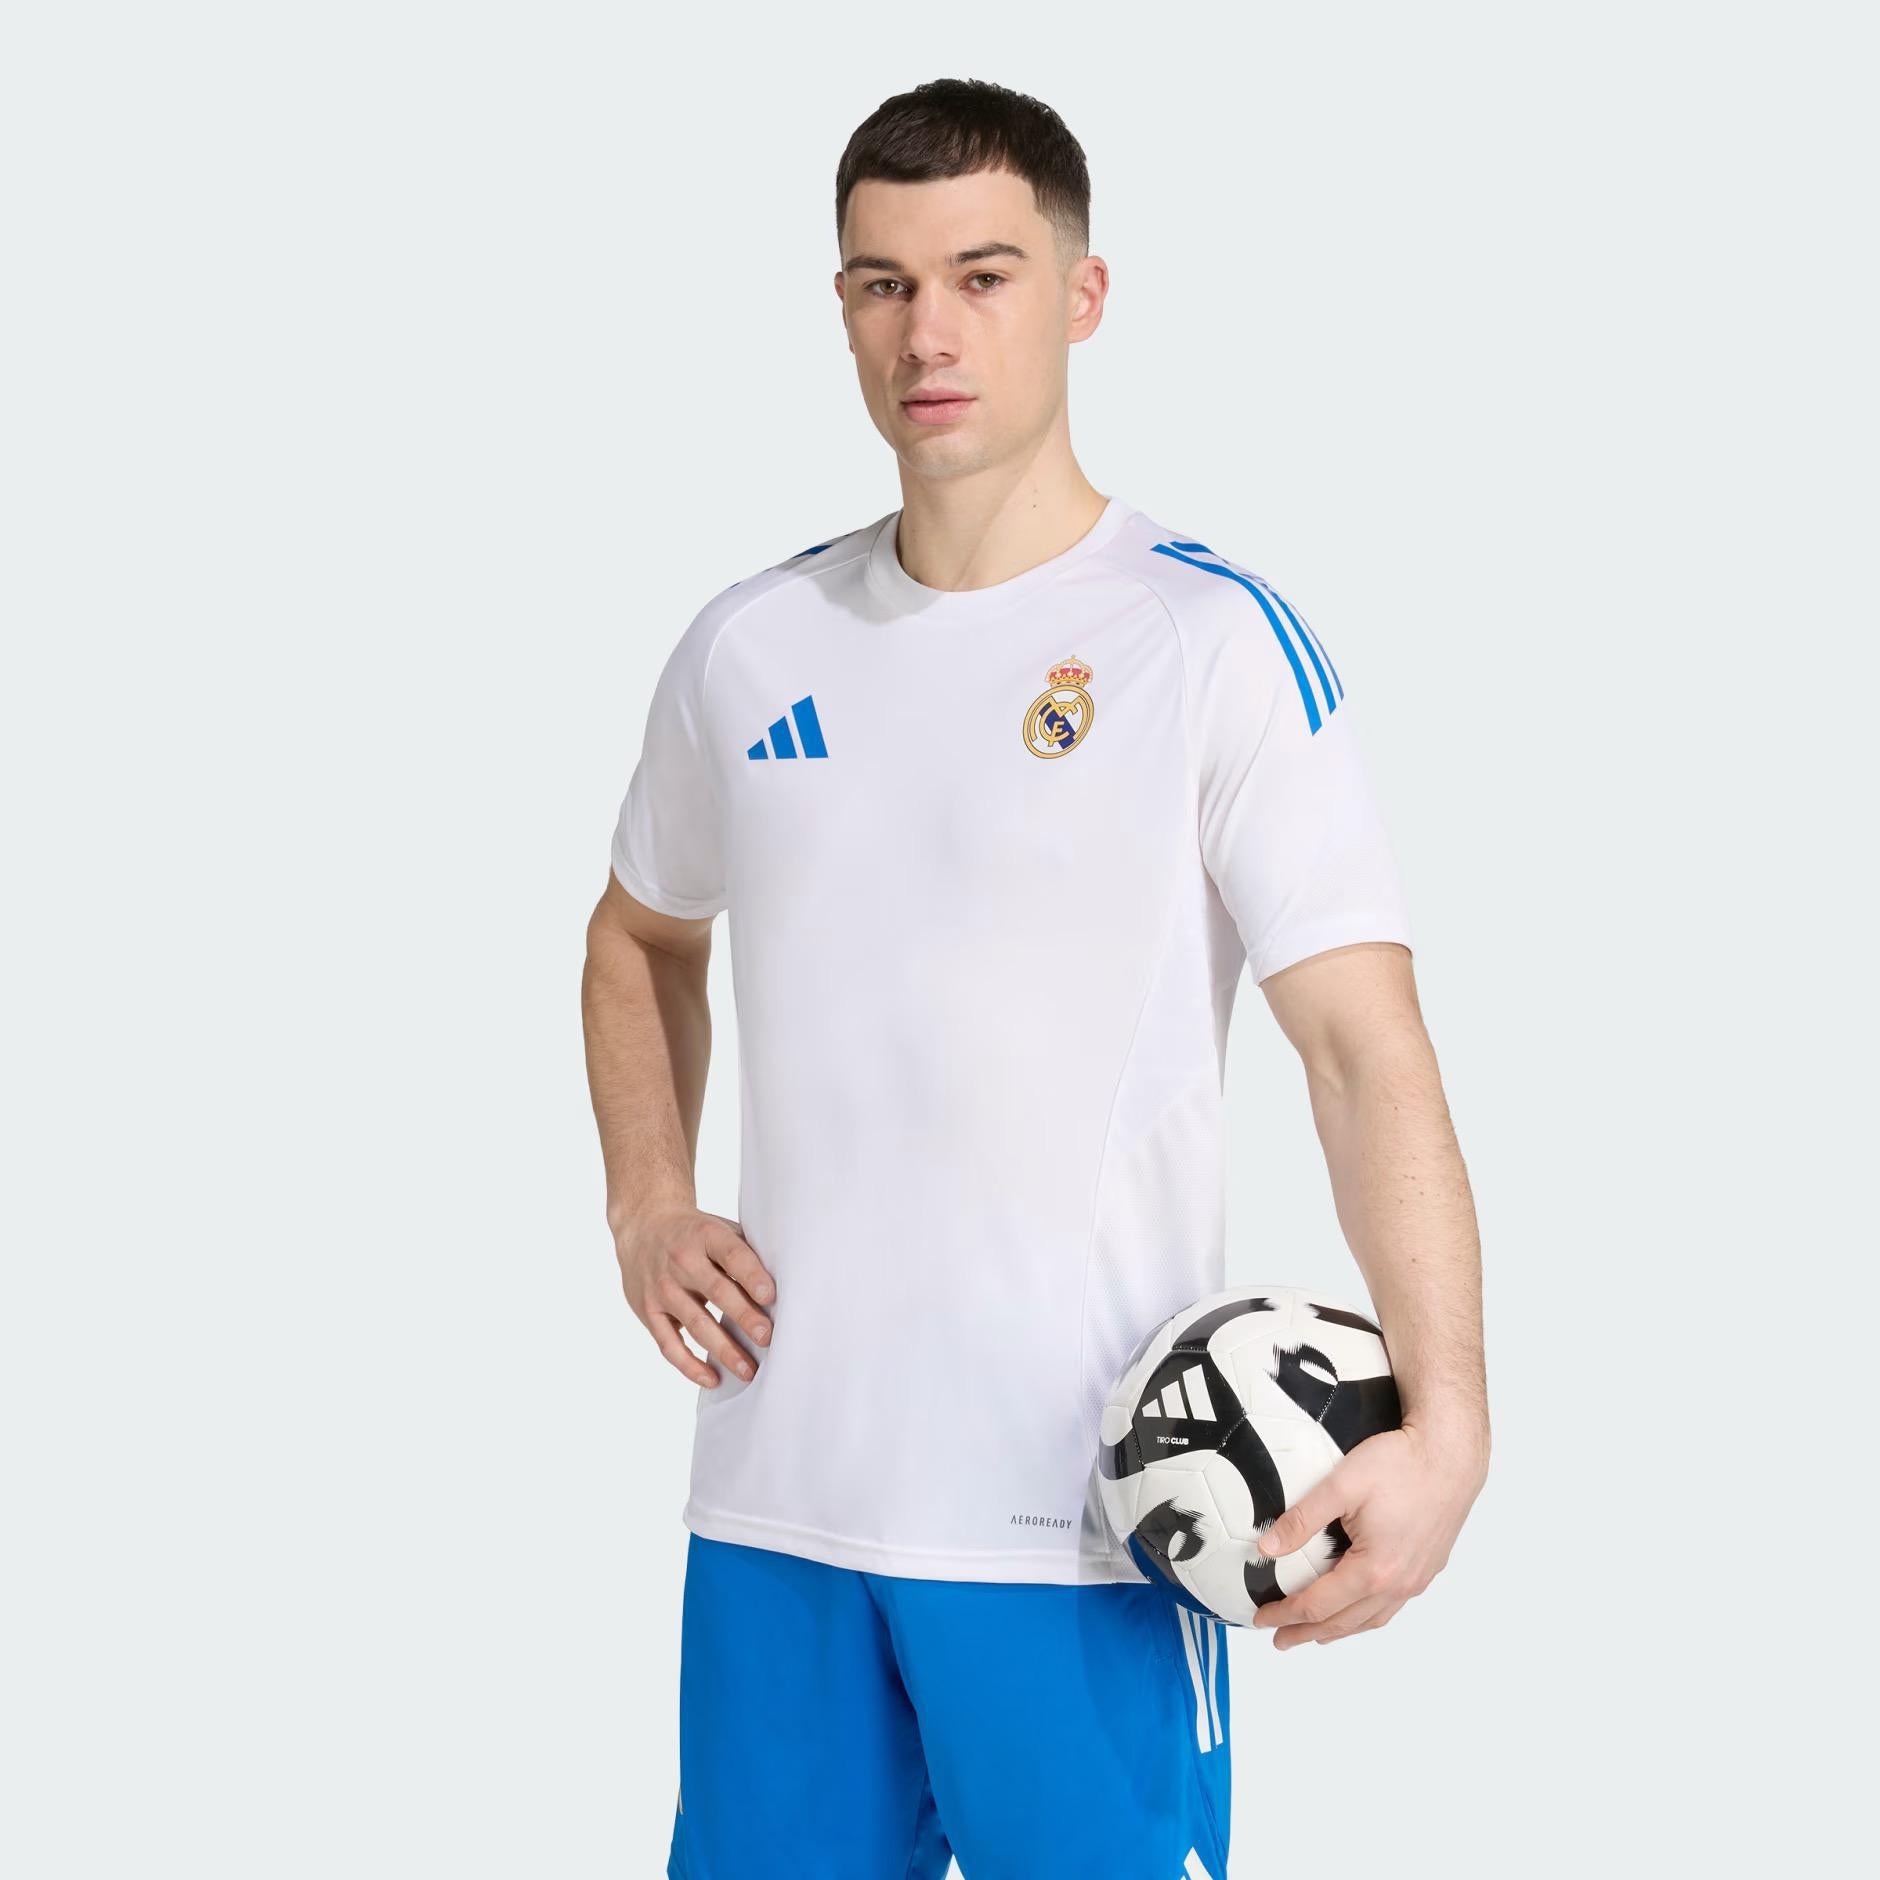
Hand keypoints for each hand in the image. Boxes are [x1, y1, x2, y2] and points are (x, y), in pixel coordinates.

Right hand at [614, 1205, 775, 1388]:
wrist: (643, 1225)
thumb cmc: (695, 1233)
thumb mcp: (718, 1229)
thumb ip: (746, 1252)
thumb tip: (787, 1284)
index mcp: (705, 1235)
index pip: (731, 1255)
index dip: (751, 1275)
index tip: (770, 1297)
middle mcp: (681, 1260)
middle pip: (716, 1291)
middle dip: (743, 1316)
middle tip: (767, 1338)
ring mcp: (662, 1287)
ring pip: (695, 1323)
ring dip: (723, 1349)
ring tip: (748, 1371)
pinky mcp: (648, 1311)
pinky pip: (668, 1344)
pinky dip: (689, 1365)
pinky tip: (712, 1378)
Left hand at [1249, 1417, 1487, 1648]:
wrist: (1450, 1455)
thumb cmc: (1401, 1465)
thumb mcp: (1341, 1485)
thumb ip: (1301, 1519)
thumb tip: (1267, 1548)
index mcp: (1374, 1569)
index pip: (1318, 1604)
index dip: (1286, 1613)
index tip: (1262, 1618)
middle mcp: (1398, 1584)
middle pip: (1343, 1621)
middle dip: (1307, 1632)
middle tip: (1280, 1639)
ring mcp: (1416, 1579)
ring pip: (1370, 1619)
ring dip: (1338, 1629)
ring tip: (1313, 1634)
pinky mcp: (1426, 1568)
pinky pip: (1391, 1607)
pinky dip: (1366, 1617)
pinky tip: (1357, 1611)